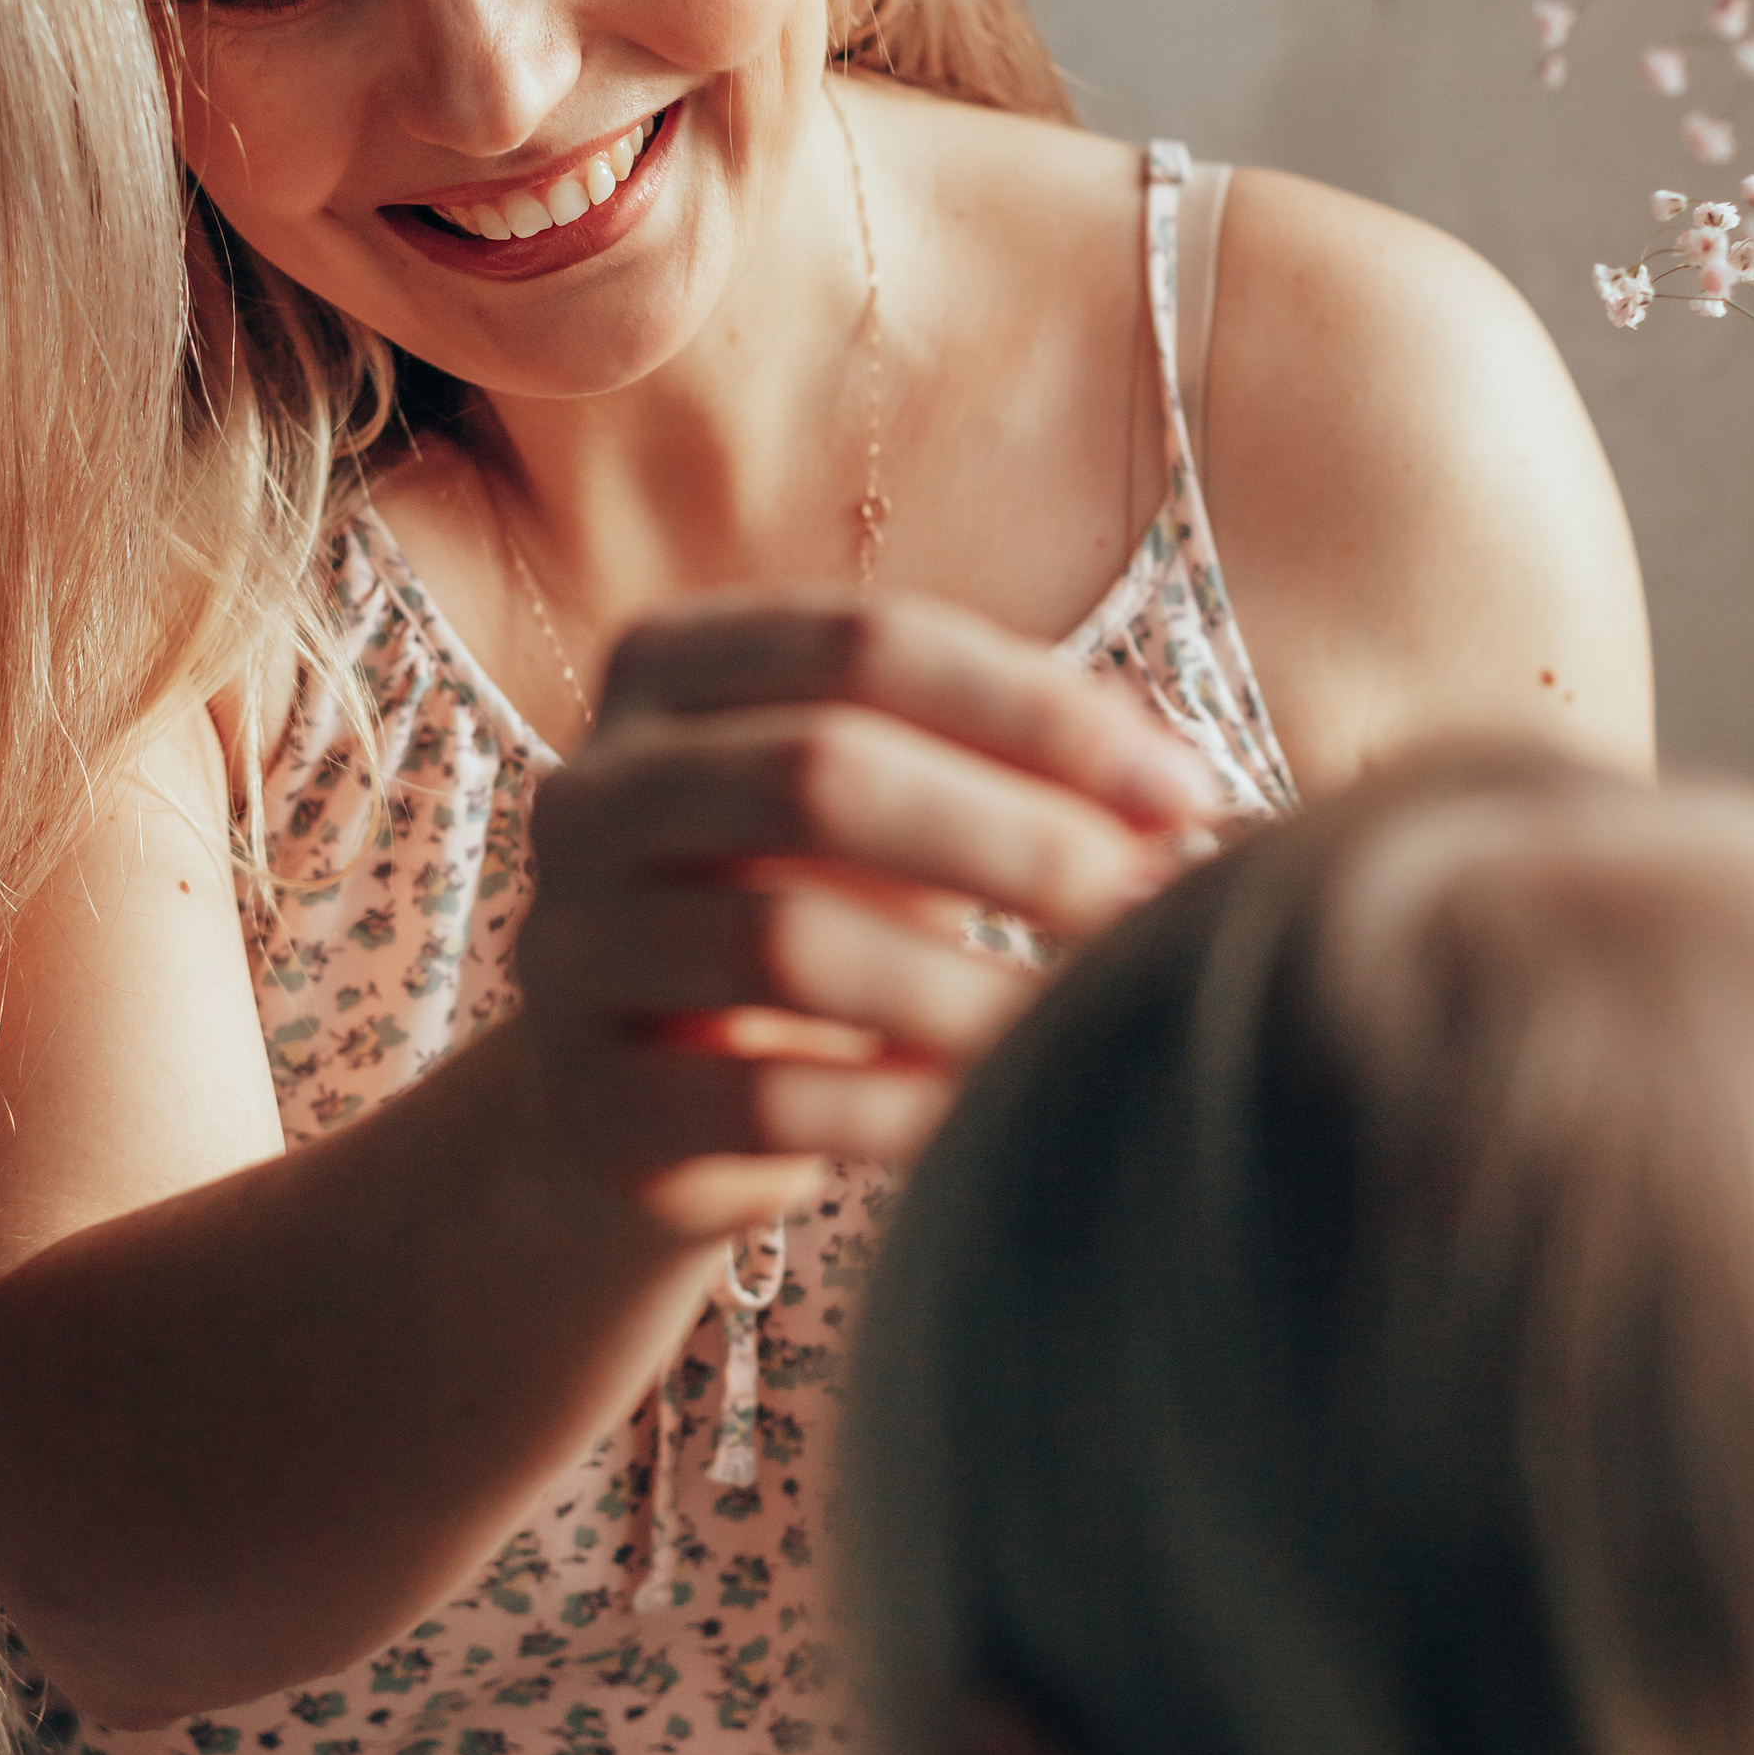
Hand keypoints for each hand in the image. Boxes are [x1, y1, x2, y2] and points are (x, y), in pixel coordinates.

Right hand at [510, 589, 1221, 1238]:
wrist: (627, 1094)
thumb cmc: (799, 903)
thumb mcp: (888, 799)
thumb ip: (1012, 758)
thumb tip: (1175, 786)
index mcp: (668, 668)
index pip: (864, 643)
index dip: (1036, 712)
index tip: (1181, 791)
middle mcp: (592, 790)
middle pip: (814, 776)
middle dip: (1011, 839)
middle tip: (1139, 902)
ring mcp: (571, 944)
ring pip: (785, 944)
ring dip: (968, 987)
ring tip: (1083, 1020)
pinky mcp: (590, 1096)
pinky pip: (766, 1100)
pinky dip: (900, 1109)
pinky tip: (989, 1111)